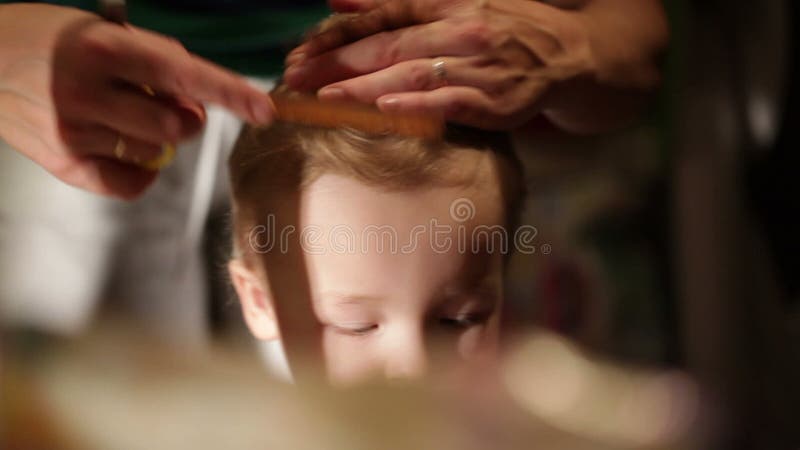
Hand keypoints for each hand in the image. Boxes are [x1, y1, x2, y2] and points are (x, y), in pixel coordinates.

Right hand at [0, 4, 273, 198]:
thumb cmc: (48, 40)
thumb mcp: (101, 29)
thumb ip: (155, 61)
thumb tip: (198, 98)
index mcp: (102, 49)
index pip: (183, 73)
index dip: (229, 92)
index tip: (264, 108)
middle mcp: (87, 91)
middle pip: (177, 127)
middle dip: (188, 118)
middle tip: (167, 102)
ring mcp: (73, 132)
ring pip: (157, 153)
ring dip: (159, 138)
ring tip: (128, 115)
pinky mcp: (62, 163)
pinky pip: (130, 183)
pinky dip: (143, 169)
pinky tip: (126, 147)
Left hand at [284, 0, 595, 129]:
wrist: (568, 54)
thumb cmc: (501, 30)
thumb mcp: (452, 3)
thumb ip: (394, 3)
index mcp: (447, 4)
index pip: (382, 16)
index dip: (337, 34)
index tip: (299, 51)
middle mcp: (460, 30)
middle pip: (389, 45)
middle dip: (338, 63)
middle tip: (296, 78)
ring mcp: (478, 66)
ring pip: (413, 74)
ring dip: (366, 87)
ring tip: (327, 98)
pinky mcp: (496, 102)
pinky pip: (451, 103)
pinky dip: (417, 105)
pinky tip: (386, 109)